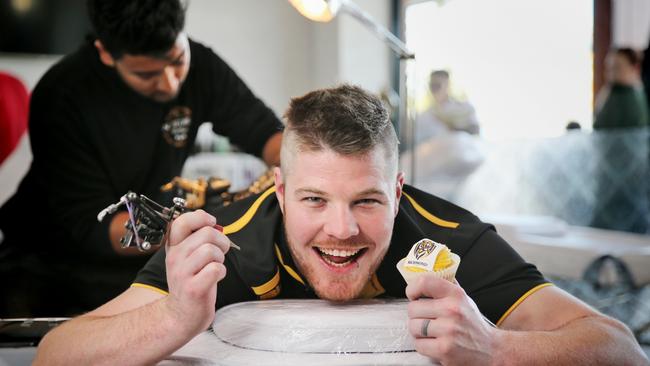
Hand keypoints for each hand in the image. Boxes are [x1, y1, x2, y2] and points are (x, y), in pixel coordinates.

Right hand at [163, 210, 229, 336]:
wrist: (181, 315)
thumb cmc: (189, 282)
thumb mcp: (186, 257)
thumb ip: (196, 239)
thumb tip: (213, 223)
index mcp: (173, 247)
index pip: (181, 221)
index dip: (201, 218)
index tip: (211, 224)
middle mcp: (175, 258)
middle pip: (206, 233)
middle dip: (221, 241)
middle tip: (220, 252)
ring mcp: (183, 273)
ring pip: (211, 250)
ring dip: (221, 258)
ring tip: (215, 266)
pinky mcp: (194, 288)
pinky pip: (216, 269)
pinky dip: (221, 272)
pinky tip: (215, 278)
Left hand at [406, 275, 496, 364]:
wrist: (492, 350)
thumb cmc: (473, 324)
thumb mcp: (463, 299)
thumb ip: (445, 287)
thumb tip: (424, 275)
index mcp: (456, 294)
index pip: (424, 282)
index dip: (412, 288)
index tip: (412, 295)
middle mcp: (452, 310)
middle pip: (413, 308)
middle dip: (416, 315)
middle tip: (427, 319)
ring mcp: (448, 330)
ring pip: (413, 327)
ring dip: (418, 332)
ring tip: (431, 332)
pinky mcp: (444, 349)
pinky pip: (418, 344)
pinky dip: (423, 345)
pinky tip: (434, 343)